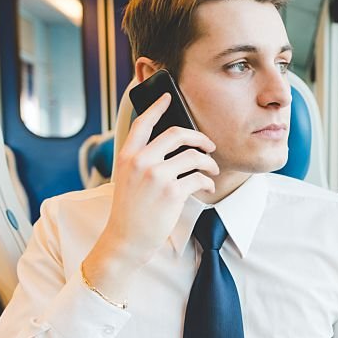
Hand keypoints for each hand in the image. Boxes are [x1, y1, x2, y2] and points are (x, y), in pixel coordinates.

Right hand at [83, 92, 217, 298]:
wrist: (125, 240)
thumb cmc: (129, 211)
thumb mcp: (127, 179)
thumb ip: (143, 159)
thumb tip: (171, 145)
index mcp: (127, 156)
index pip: (143, 123)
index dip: (157, 107)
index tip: (167, 97)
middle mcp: (140, 161)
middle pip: (176, 134)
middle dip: (199, 137)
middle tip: (208, 145)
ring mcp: (156, 176)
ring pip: (193, 156)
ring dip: (208, 162)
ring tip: (212, 170)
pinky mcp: (172, 192)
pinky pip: (199, 177)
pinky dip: (208, 181)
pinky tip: (208, 186)